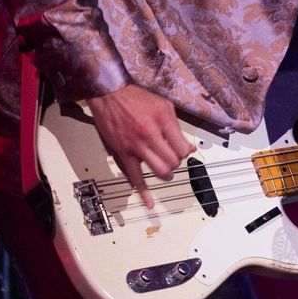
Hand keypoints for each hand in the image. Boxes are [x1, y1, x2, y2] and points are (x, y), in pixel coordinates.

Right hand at [87, 84, 194, 207]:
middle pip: (173, 161)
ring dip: (166, 174)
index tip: (183, 151)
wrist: (109, 95)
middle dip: (176, 163)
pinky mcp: (123, 153)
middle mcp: (150, 134)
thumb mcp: (162, 105)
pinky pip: (135, 177)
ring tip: (166, 172)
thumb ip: (176, 126)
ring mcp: (136, 145)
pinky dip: (143, 192)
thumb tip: (189, 145)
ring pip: (159, 170)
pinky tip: (149, 203)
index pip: (183, 148)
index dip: (185, 152)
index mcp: (163, 120)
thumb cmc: (135, 98)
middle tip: (173, 159)